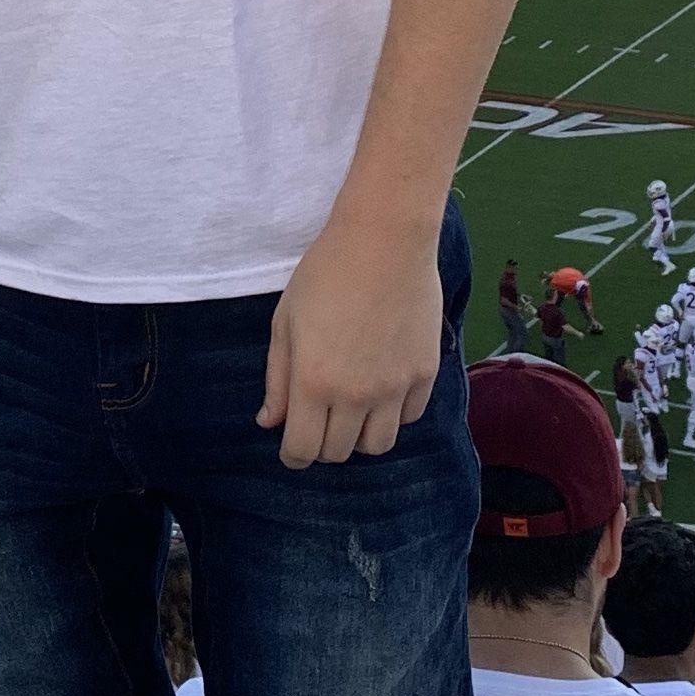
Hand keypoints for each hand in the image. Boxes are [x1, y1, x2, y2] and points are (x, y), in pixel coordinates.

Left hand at [259, 205, 446, 469]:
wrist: (385, 240)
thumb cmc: (325, 273)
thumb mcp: (286, 322)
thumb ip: (278, 378)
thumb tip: (270, 422)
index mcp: (313, 382)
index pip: (303, 450)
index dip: (293, 455)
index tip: (292, 445)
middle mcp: (356, 395)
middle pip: (339, 452)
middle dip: (322, 444)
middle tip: (319, 418)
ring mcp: (395, 386)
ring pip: (378, 445)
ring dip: (360, 436)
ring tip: (352, 410)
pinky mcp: (425, 373)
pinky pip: (409, 417)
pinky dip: (393, 413)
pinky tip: (382, 387)